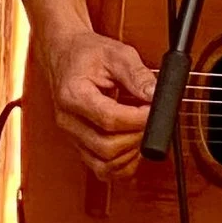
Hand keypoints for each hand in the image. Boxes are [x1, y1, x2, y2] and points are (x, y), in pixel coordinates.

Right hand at [48, 28, 156, 179]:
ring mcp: (72, 136)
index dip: (138, 119)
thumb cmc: (86, 53)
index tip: (153, 109)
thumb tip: (156, 95)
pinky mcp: (80, 145)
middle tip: (151, 119)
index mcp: (73, 95)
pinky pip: (101, 169)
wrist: (65, 55)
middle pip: (106, 147)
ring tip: (142, 132)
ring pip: (104, 165)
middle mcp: (68, 121)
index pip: (109, 119)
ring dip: (131, 154)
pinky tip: (133, 148)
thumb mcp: (116, 53)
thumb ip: (137, 75)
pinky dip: (122, 166)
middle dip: (137, 137)